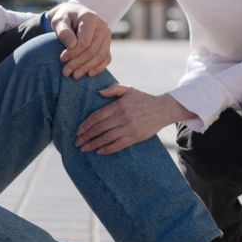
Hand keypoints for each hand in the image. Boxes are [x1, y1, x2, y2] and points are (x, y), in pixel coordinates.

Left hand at [49, 2, 110, 77]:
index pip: (85, 41)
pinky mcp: (107, 44)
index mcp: (91, 18)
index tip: (62, 59)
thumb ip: (63, 31)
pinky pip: (106, 58)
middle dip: (78, 63)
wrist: (72, 15)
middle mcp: (102, 27)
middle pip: (93, 50)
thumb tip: (71, 45)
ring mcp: (107, 36)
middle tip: (65, 72)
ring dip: (87, 68)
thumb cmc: (64, 18)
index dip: (73, 53)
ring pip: (100, 56)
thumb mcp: (58, 20)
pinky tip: (88, 74)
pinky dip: (98, 67)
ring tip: (74, 76)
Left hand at [75, 85, 192, 154]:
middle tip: (77, 142)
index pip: (97, 117)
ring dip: (93, 144)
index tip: (78, 131)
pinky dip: (108, 149)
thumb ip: (114, 89)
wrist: (164, 109)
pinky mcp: (136, 137)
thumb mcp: (129, 90)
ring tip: (84, 149)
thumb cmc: (144, 99)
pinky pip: (119, 145)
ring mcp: (129, 128)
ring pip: (107, 138)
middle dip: (86, 136)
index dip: (86, 125)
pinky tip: (99, 152)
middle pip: (99, 129)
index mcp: (118, 106)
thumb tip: (99, 92)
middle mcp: (122, 117)